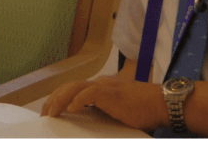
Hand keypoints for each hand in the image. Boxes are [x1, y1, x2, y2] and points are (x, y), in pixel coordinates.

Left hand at [41, 75, 168, 131]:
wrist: (163, 103)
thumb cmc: (146, 109)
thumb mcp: (120, 110)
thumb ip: (105, 111)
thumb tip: (91, 122)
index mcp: (102, 87)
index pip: (74, 89)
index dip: (59, 98)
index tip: (49, 111)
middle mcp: (101, 84)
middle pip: (69, 87)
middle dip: (53, 99)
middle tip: (44, 114)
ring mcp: (106, 87)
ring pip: (75, 88)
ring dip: (61, 100)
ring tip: (52, 113)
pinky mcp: (112, 93)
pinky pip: (89, 93)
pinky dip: (78, 100)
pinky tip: (72, 109)